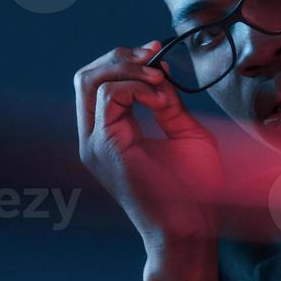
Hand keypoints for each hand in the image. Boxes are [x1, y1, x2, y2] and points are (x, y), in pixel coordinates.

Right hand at [75, 41, 221, 250]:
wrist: (191, 225)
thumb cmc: (194, 189)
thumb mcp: (183, 132)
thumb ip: (167, 103)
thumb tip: (160, 71)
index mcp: (109, 135)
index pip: (99, 83)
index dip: (126, 61)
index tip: (157, 55)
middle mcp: (94, 138)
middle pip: (86, 76)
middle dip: (120, 57)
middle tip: (153, 55)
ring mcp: (95, 143)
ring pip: (90, 80)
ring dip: (129, 69)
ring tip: (159, 80)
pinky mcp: (105, 146)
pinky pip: (108, 95)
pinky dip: (136, 86)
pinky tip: (159, 97)